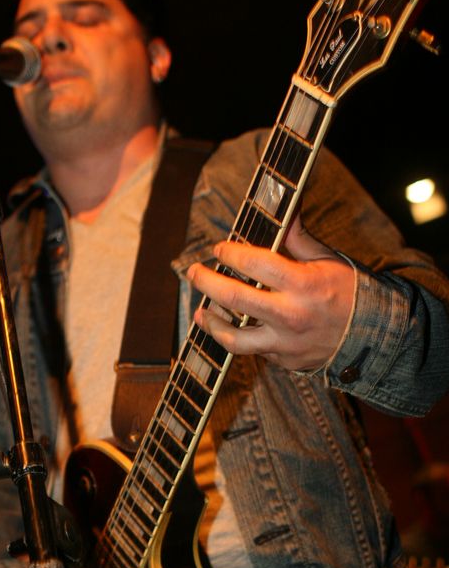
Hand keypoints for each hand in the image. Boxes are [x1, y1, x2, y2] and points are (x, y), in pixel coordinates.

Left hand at [187, 215, 354, 371]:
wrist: (373, 337)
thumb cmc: (349, 292)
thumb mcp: (326, 260)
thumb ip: (296, 238)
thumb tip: (283, 207)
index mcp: (302, 284)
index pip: (254, 263)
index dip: (230, 253)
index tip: (219, 249)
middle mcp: (290, 315)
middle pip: (233, 298)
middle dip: (206, 282)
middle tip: (194, 272)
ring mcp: (285, 343)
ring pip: (234, 338)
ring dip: (212, 323)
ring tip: (202, 312)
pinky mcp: (283, 360)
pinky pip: (252, 350)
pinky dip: (238, 336)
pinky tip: (230, 325)